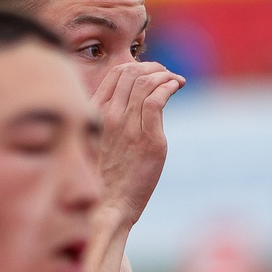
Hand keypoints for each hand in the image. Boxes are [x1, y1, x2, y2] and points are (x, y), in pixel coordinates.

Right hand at [91, 61, 183, 230]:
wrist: (109, 204)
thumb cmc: (104, 175)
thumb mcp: (99, 140)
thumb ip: (110, 119)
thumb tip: (130, 101)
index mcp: (94, 114)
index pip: (116, 74)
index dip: (137, 66)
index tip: (151, 72)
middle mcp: (109, 116)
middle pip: (132, 73)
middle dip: (154, 68)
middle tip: (167, 74)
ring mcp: (128, 126)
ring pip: (146, 82)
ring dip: (166, 76)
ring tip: (176, 81)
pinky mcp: (148, 140)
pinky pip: (158, 100)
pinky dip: (170, 87)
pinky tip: (176, 88)